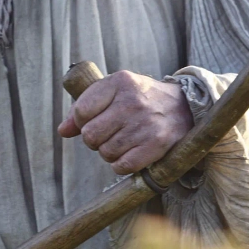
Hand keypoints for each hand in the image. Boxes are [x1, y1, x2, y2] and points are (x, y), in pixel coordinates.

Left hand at [57, 70, 193, 174]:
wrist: (186, 108)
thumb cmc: (141, 99)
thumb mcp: (115, 92)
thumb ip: (85, 108)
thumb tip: (63, 131)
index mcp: (120, 82)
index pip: (81, 111)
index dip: (82, 122)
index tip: (96, 120)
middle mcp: (133, 101)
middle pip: (90, 135)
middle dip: (95, 140)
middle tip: (109, 134)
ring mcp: (146, 123)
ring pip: (105, 153)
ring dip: (110, 153)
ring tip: (123, 141)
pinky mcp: (157, 144)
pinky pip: (122, 166)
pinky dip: (121, 165)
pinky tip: (130, 154)